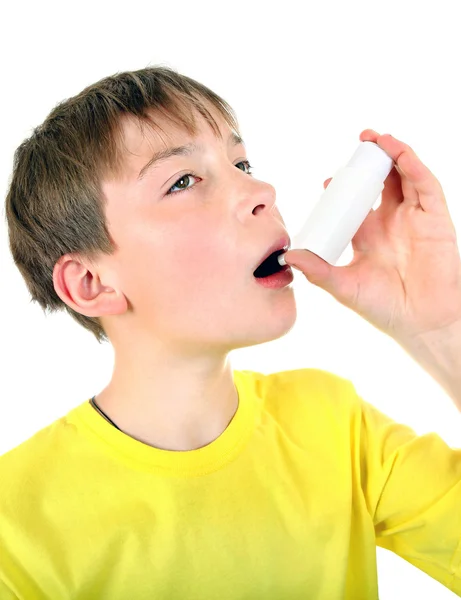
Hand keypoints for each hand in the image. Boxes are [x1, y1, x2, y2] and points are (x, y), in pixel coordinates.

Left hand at [282, 130, 460, 344]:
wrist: (422, 322)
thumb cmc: (385, 308)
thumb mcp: (344, 287)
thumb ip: (318, 271)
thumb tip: (288, 255)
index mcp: (368, 235)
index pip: (354, 203)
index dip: (343, 188)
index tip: (328, 181)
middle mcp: (391, 222)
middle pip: (380, 182)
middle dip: (368, 162)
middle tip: (357, 144)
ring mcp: (414, 218)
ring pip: (404, 176)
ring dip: (391, 153)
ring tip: (375, 138)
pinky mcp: (436, 218)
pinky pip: (425, 184)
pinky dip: (413, 165)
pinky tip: (398, 152)